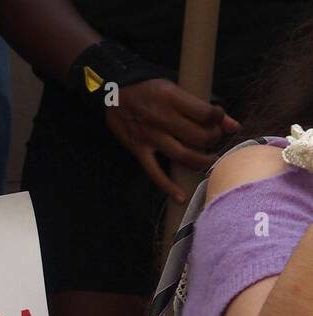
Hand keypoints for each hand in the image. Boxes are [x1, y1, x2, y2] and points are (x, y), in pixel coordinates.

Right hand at [103, 79, 240, 201]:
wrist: (114, 95)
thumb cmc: (149, 90)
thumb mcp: (176, 88)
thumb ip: (203, 106)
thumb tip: (234, 126)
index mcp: (172, 98)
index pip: (207, 114)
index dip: (219, 119)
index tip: (219, 120)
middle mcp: (161, 118)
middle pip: (198, 137)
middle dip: (213, 140)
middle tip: (214, 140)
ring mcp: (149, 137)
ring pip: (183, 156)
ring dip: (201, 161)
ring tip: (209, 160)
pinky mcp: (139, 150)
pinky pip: (155, 172)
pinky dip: (168, 186)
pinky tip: (180, 196)